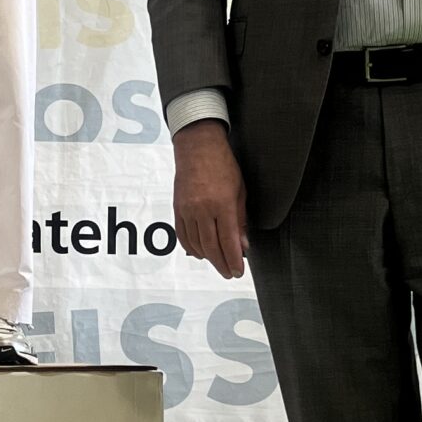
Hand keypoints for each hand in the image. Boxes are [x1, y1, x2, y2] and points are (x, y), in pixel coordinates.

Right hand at [173, 120, 247, 278]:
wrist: (197, 147)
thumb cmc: (222, 165)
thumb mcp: (240, 191)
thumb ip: (240, 220)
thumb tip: (243, 245)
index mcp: (222, 204)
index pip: (228, 241)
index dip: (234, 260)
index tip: (239, 272)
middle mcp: (202, 209)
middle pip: (211, 247)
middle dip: (221, 264)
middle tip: (229, 273)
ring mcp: (187, 210)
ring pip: (196, 244)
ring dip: (208, 258)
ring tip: (218, 264)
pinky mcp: (178, 208)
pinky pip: (182, 235)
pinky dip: (191, 247)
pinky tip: (200, 253)